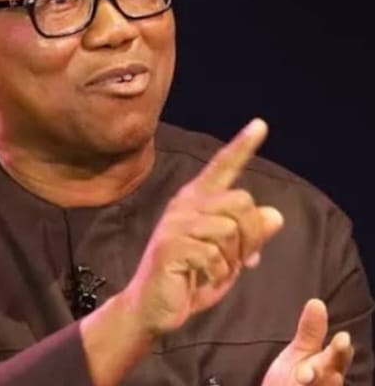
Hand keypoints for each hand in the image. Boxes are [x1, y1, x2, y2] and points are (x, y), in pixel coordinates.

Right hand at [120, 118, 283, 336]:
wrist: (154, 305)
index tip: (260, 124)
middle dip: (250, 235)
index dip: (242, 146)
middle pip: (242, 201)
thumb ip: (250, 235)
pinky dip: (218, 273)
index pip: (223, 167)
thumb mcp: (229, 256)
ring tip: (214, 269)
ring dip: (232, 259)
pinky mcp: (170, 245)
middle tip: (240, 259)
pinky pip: (215, 255)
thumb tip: (276, 215)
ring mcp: (176, 223)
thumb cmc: (192, 277)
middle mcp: (185, 205)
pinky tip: (201, 278)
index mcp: (198, 201)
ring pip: (230, 229)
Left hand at [262, 299, 354, 385]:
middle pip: (330, 380)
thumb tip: (316, 301)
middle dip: (322, 374)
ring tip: (301, 376)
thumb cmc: (293, 378)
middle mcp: (328, 384)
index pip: (338, 358)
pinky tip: (297, 385)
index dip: (340, 351)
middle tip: (306, 371)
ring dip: (313, 384)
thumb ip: (310, 331)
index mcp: (328, 368)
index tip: (342, 338)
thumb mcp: (301, 353)